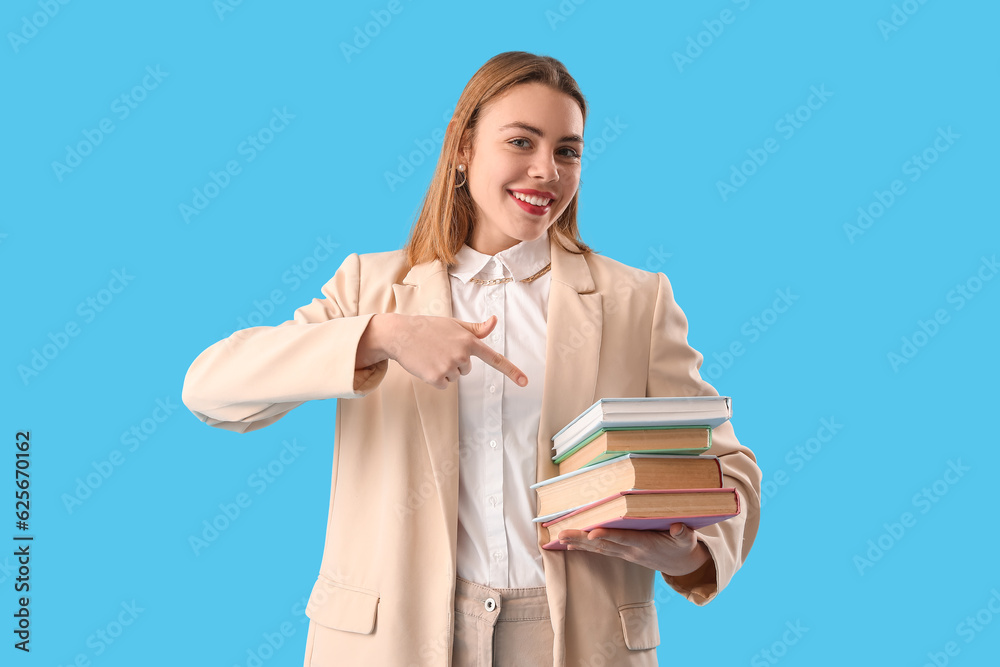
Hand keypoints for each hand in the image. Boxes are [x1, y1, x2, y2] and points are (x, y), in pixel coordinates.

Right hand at [361, 313, 526, 389]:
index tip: (525, 382)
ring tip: (431, 355)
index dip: (511, 371)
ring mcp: (449, 367)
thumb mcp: (454, 324)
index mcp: (469, 341)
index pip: (494, 358)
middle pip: (467, 369)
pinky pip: (444, 385)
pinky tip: (426, 364)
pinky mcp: (436, 378)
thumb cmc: (428, 327)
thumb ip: (475, 328)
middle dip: (455, 361)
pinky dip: (435, 378)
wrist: (401, 333)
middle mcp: (462, 354)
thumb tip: (494, 321)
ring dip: (444, 370)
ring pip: (455, 377)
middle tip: (439, 349)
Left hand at [556, 523, 710, 576]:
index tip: (592, 533)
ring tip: (560, 537)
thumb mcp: (687, 540)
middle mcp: (631, 550)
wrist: (681, 565)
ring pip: (599, 548)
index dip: (608, 536)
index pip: (624, 539)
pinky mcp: (623, 553)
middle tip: (562, 534)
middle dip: (582, 540)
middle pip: (604, 545)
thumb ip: (683, 533)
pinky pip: (601, 550)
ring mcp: (626, 553)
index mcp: (646, 544)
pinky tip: (570, 544)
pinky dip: (585, 546)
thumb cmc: (683, 547)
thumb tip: (678, 527)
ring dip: (579, 543)